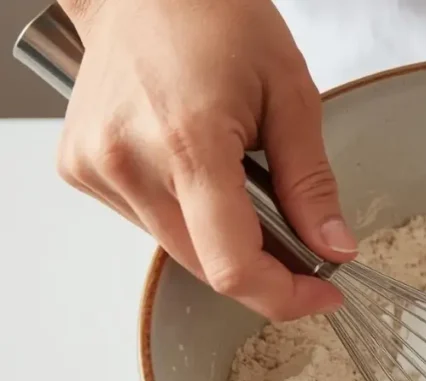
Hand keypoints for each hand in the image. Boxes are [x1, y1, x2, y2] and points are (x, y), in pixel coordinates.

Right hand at [57, 0, 357, 319]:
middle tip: (297, 237)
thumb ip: (311, 182)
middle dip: (263, 267)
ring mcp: (97, 168)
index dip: (284, 297)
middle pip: (208, 267)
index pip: (233, 266)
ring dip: (222, 238)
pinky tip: (194, 168)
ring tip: (236, 176)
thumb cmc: (214, 15)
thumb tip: (333, 248)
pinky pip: (149, 223)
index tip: (322, 293)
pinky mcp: (81, 169)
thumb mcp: (290, 93)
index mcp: (189, 143)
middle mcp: (129, 163)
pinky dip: (187, 216)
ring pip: (179, 250)